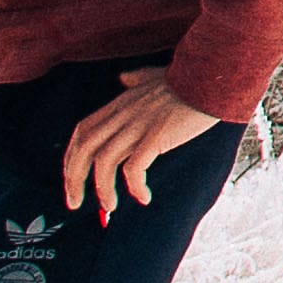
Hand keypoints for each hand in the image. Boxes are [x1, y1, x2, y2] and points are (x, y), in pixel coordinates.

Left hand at [60, 68, 217, 215]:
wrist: (211, 76)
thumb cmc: (187, 78)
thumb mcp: (154, 76)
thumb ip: (136, 78)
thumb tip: (124, 78)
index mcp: (120, 104)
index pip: (82, 131)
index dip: (71, 156)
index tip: (72, 177)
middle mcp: (123, 115)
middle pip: (84, 149)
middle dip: (74, 179)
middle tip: (74, 202)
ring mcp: (138, 125)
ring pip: (104, 162)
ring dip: (102, 189)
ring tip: (110, 207)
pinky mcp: (156, 137)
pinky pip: (134, 168)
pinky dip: (134, 186)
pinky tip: (144, 197)